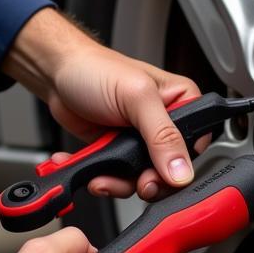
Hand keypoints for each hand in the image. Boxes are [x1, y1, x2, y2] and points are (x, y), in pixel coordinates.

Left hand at [3, 8, 206, 200]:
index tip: (159, 174)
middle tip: (135, 182)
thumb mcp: (137, 98)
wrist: (58, 73)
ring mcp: (139, 139)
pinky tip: (89, 170)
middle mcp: (163, 123)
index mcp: (180, 102)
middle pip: (169, 169)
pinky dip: (101, 179)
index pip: (195, 145)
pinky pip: (117, 177)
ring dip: (118, 184)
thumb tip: (181, 171)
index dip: (180, 166)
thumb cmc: (96, 69)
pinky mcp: (117, 150)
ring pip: (141, 179)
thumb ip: (162, 136)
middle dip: (146, 181)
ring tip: (101, 176)